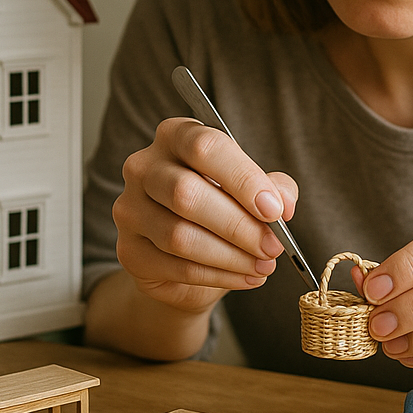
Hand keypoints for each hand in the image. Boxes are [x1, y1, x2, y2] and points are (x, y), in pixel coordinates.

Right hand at [113, 117, 298, 315]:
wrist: (186, 255)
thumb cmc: (222, 207)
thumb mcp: (253, 189)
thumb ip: (273, 188)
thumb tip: (283, 203)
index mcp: (176, 136)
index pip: (205, 147)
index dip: (243, 179)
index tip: (274, 210)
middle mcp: (144, 167)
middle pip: (186, 193)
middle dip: (239, 225)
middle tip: (273, 246)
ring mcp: (130, 209)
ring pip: (180, 236)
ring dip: (232, 256)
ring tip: (264, 265)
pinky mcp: (129, 251)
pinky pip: (176, 267)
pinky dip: (218, 276)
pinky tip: (246, 277)